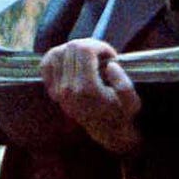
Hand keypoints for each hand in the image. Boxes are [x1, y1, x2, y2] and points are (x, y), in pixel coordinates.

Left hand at [40, 38, 141, 152]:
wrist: (106, 131)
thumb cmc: (121, 114)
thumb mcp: (132, 103)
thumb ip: (124, 85)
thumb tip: (111, 66)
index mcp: (86, 89)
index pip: (84, 49)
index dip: (100, 46)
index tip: (111, 56)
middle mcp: (67, 89)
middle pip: (71, 48)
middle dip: (90, 46)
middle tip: (103, 57)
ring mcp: (57, 90)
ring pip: (57, 52)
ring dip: (74, 50)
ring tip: (89, 60)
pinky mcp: (52, 90)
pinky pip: (46, 64)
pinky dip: (58, 57)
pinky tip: (73, 62)